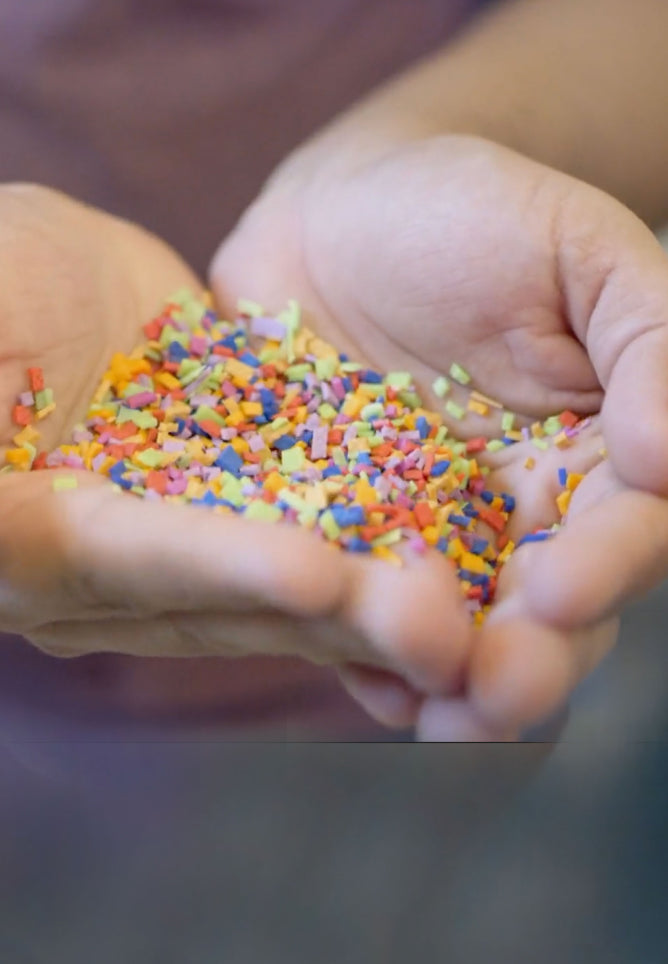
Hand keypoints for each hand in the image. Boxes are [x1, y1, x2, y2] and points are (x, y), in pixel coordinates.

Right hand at [0, 184, 468, 684]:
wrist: (40, 282)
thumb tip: (8, 527)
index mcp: (26, 544)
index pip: (122, 558)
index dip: (216, 565)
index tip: (313, 573)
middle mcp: (113, 574)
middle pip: (224, 594)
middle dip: (329, 613)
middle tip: (435, 631)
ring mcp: (189, 544)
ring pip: (287, 576)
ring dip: (375, 594)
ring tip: (467, 608)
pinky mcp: (250, 507)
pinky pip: (320, 522)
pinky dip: (384, 536)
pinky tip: (461, 553)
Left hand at [211, 135, 667, 738]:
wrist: (340, 208)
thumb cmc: (472, 209)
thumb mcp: (583, 252)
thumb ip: (650, 347)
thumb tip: (667, 464)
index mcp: (590, 454)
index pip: (621, 529)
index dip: (606, 567)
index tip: (564, 592)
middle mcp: (514, 513)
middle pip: (540, 608)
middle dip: (529, 658)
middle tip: (498, 696)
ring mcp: (425, 533)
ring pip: (452, 625)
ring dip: (446, 680)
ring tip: (432, 723)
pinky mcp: (339, 536)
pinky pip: (355, 603)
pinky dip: (358, 648)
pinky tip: (362, 688)